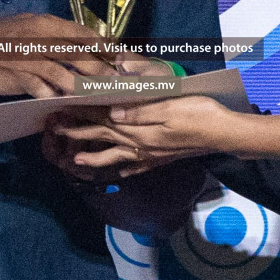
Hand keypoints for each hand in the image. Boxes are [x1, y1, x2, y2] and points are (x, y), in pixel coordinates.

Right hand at [0, 14, 145, 98]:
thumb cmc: (3, 39)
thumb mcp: (31, 30)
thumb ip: (56, 40)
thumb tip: (87, 51)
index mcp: (47, 24)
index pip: (85, 35)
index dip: (108, 48)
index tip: (128, 61)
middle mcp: (39, 36)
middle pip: (79, 52)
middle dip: (102, 69)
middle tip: (120, 83)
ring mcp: (27, 55)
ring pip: (61, 70)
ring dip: (81, 84)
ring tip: (96, 95)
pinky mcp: (15, 73)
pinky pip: (38, 86)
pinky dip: (50, 94)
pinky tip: (59, 100)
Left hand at [50, 95, 235, 176]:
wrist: (224, 134)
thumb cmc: (200, 115)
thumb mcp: (169, 107)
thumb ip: (139, 112)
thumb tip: (111, 115)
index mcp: (139, 129)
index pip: (103, 120)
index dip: (80, 115)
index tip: (60, 111)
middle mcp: (140, 144)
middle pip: (102, 139)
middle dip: (77, 135)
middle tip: (55, 131)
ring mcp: (150, 155)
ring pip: (114, 157)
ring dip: (93, 158)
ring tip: (76, 161)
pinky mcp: (160, 159)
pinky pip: (135, 167)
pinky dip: (122, 169)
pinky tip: (118, 171)